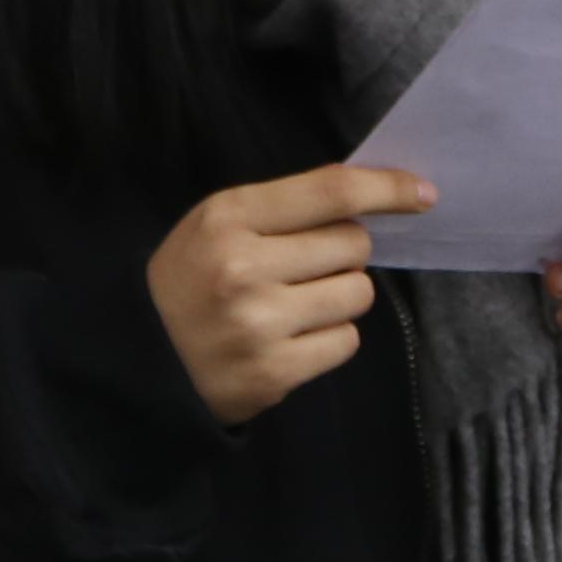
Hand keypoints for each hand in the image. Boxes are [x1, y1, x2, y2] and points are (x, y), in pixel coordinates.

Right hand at [151, 163, 428, 424]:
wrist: (137, 362)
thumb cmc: (189, 282)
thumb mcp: (216, 226)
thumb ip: (284, 209)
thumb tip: (372, 201)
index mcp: (228, 217)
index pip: (330, 192)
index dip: (386, 188)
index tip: (424, 193)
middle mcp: (243, 268)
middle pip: (353, 244)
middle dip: (343, 253)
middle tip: (302, 268)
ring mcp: (260, 324)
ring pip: (357, 294)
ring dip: (339, 297)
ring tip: (294, 305)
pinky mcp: (274, 373)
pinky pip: (346, 341)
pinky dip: (329, 338)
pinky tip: (291, 339)